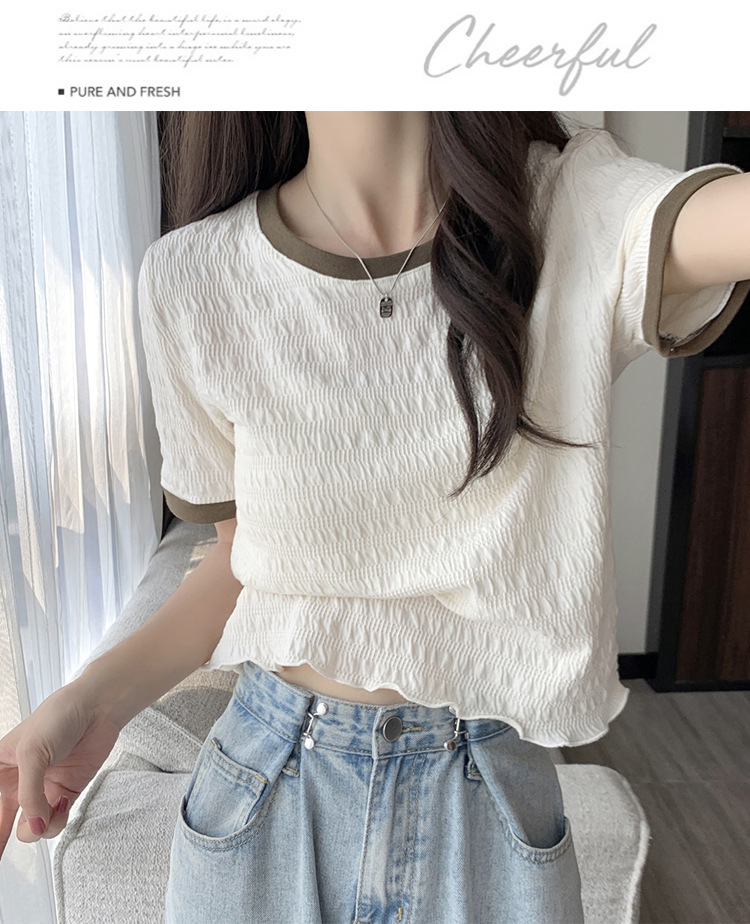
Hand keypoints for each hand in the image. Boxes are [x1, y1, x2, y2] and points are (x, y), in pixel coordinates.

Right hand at [0, 680, 120, 858]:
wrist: (97, 709)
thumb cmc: (59, 718)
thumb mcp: (33, 753)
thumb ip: (30, 795)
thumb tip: (33, 827)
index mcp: (1, 770)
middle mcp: (19, 783)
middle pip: (4, 824)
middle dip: (3, 841)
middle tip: (4, 852)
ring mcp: (42, 790)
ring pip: (32, 828)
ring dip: (40, 827)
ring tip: (50, 807)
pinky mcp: (65, 793)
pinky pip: (56, 822)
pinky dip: (59, 820)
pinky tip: (63, 802)